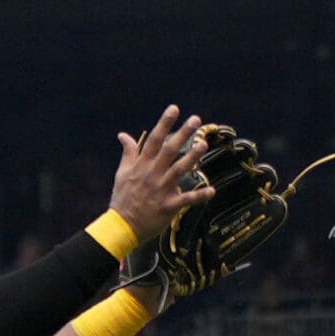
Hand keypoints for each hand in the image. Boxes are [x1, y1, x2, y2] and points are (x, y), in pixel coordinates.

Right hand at [108, 106, 215, 240]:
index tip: (174, 109)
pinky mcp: (168, 206)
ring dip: (192, 156)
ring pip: (179, 170)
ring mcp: (161, 190)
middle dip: (183, 133)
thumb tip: (123, 135)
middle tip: (196, 120)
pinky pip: (186, 199)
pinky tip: (212, 190)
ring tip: (204, 144)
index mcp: (142, 165)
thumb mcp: (122, 173)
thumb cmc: (123, 198)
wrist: (122, 226)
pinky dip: (200, 196)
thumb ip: (128, 153)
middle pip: (170, 150)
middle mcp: (152, 174)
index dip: (164, 123)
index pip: (154, 140)